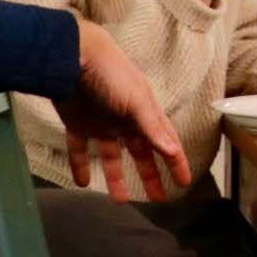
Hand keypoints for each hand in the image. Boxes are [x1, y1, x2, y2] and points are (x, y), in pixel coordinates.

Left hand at [55, 19, 191, 200]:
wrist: (72, 57)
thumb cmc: (111, 73)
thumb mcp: (136, 101)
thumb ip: (152, 127)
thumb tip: (171, 151)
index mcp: (145, 113)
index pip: (166, 141)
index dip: (176, 162)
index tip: (183, 182)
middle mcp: (126, 120)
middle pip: (141, 152)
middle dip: (150, 174)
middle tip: (157, 197)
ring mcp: (103, 123)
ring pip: (112, 156)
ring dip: (116, 177)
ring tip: (119, 200)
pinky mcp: (79, 123)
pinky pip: (80, 149)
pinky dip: (81, 165)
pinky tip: (82, 182)